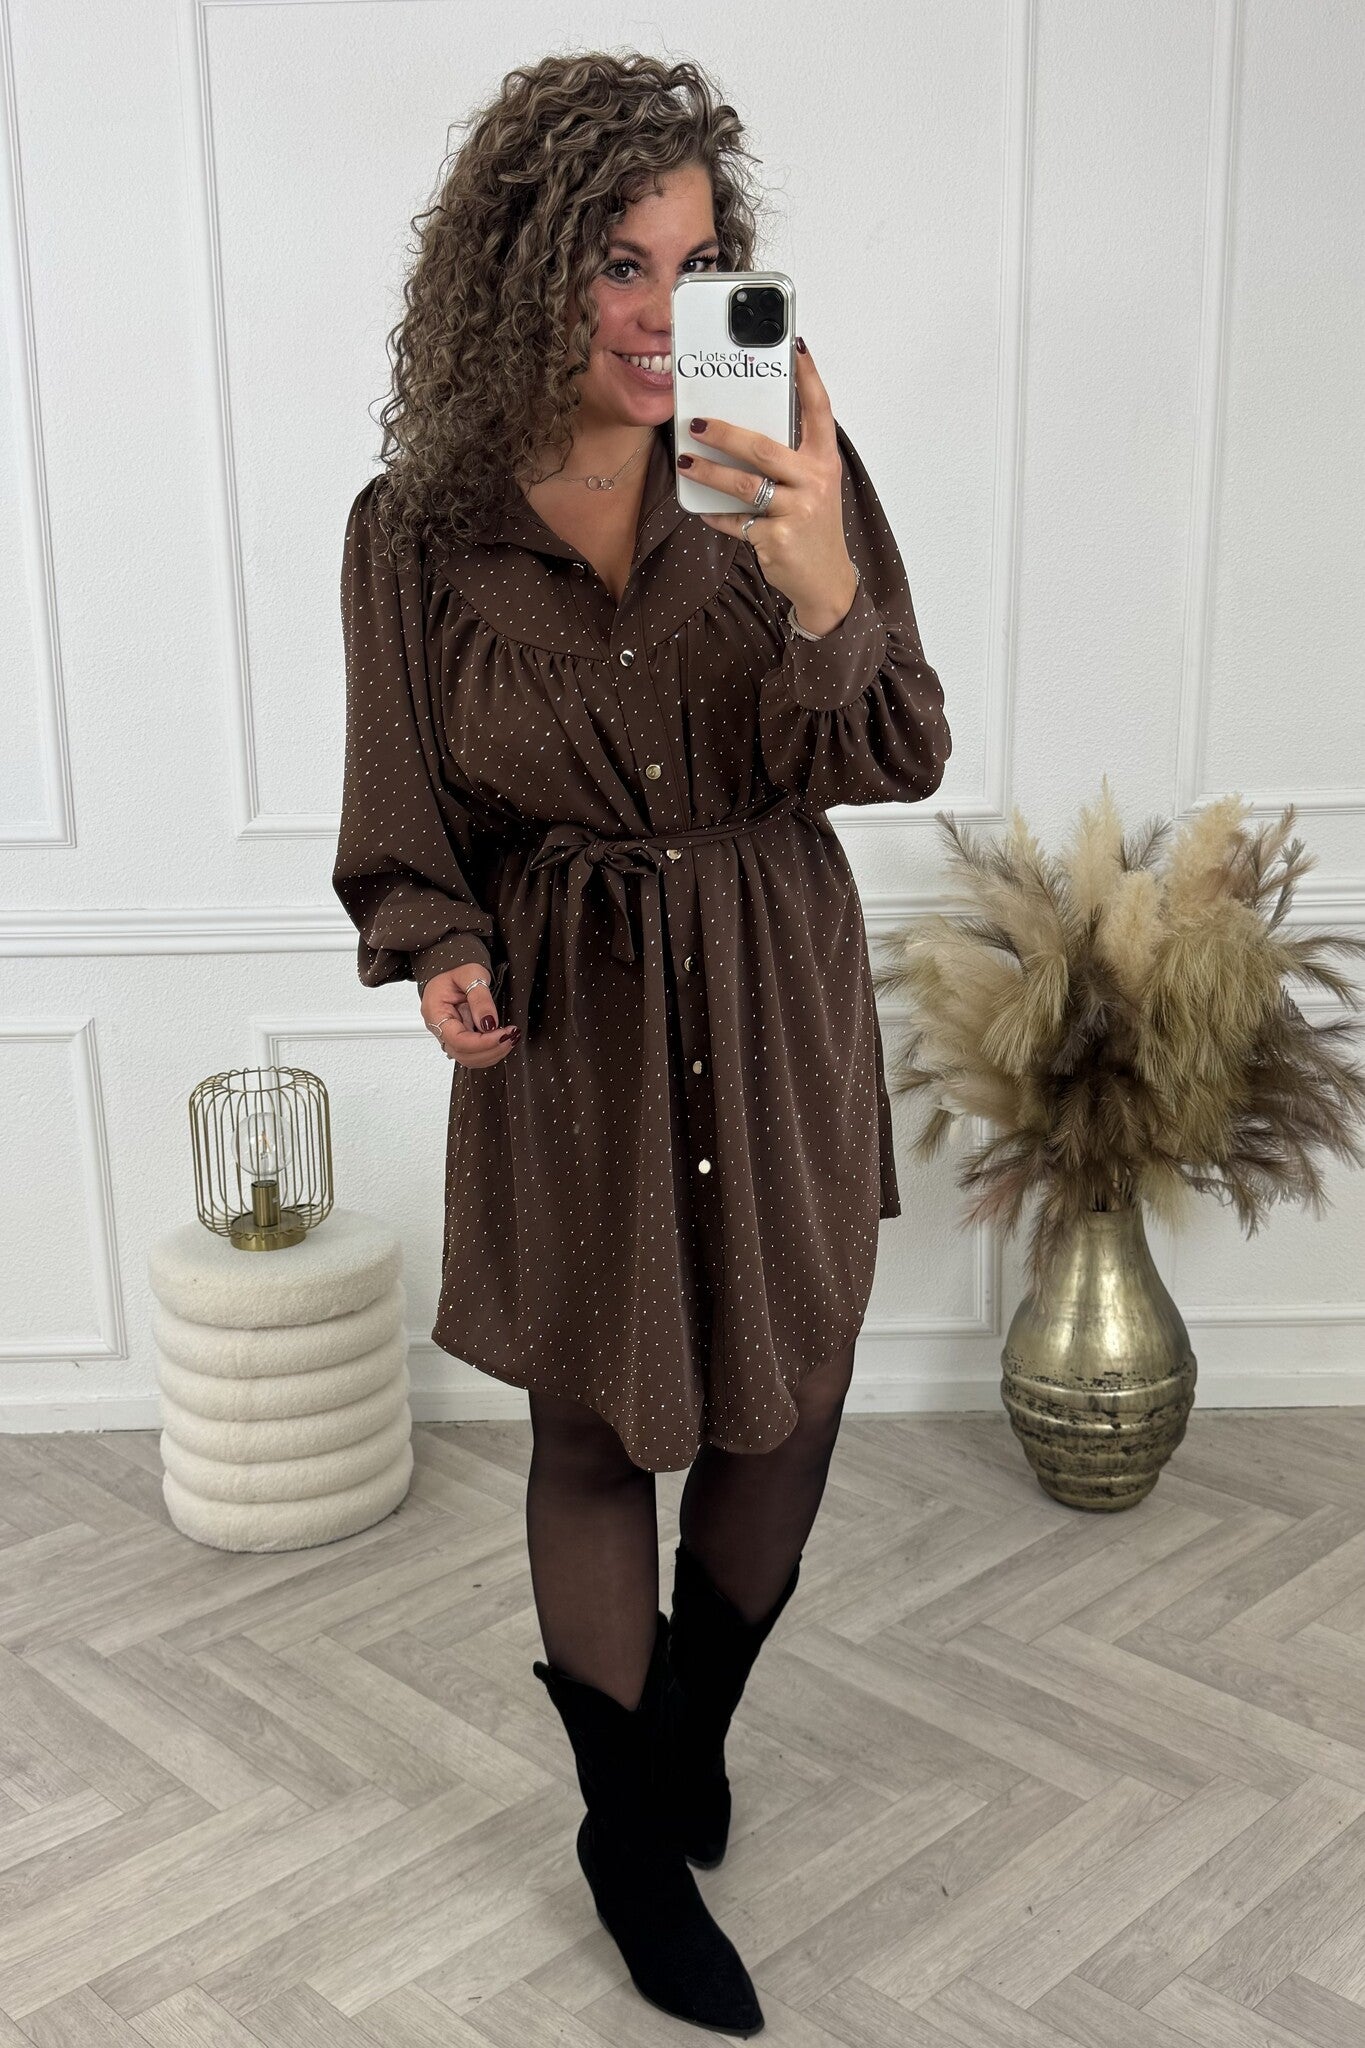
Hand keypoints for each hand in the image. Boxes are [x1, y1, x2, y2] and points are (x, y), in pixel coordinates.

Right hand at [420, 963, 519, 1065]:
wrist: (452, 966)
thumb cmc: (457, 967)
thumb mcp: (471, 974)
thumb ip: (480, 999)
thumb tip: (489, 1023)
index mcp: (435, 1013)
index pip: (457, 1040)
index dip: (482, 1043)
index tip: (502, 1034)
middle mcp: (440, 1028)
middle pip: (463, 1054)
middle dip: (490, 1050)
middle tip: (511, 1035)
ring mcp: (450, 1034)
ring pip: (469, 1058)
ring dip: (492, 1053)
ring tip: (510, 1037)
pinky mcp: (461, 1036)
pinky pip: (474, 1053)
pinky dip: (491, 1050)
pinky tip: (504, 1038)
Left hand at [683, 337, 858, 633]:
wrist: (826, 581)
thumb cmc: (813, 526)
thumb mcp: (813, 487)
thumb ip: (790, 459)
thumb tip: (743, 429)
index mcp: (824, 461)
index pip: (819, 410)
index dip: (808, 377)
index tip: (795, 346)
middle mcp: (815, 482)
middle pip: (763, 449)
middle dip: (724, 434)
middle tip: (696, 424)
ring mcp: (797, 512)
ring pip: (744, 485)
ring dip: (708, 472)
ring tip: (685, 462)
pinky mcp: (778, 540)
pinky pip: (736, 521)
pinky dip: (716, 515)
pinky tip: (702, 507)